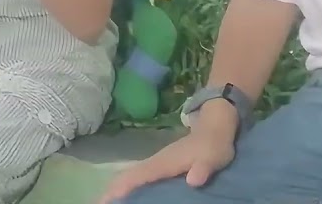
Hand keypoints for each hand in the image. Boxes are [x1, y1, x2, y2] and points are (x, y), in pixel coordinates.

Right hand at [100, 129, 235, 201]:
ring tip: (107, 203)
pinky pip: (138, 177)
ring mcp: (157, 163)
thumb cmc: (215, 143)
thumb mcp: (214, 156)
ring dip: (117, 189)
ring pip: (130, 176)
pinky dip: (127, 186)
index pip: (137, 175)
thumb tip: (193, 180)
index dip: (121, 188)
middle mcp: (155, 162)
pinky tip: (126, 196)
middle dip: (111, 191)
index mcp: (164, 162)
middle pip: (127, 176)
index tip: (106, 201)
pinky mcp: (160, 166)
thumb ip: (204, 168)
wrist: (215, 125)